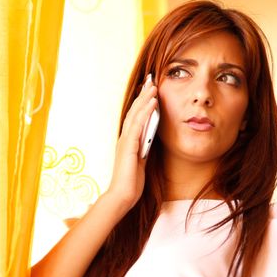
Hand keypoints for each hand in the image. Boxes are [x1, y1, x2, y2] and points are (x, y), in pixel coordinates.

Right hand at [106, 74, 158, 212]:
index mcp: (127, 142)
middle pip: (134, 112)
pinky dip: (146, 111)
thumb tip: (150, 140)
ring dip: (145, 99)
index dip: (141, 104)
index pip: (135, 118)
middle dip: (143, 95)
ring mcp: (126, 141)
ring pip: (136, 114)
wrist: (122, 196)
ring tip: (154, 86)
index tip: (149, 91)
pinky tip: (153, 102)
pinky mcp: (129, 146)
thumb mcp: (141, 162)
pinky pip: (138, 125)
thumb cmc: (131, 183)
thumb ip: (143, 149)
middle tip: (151, 81)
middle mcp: (125, 138)